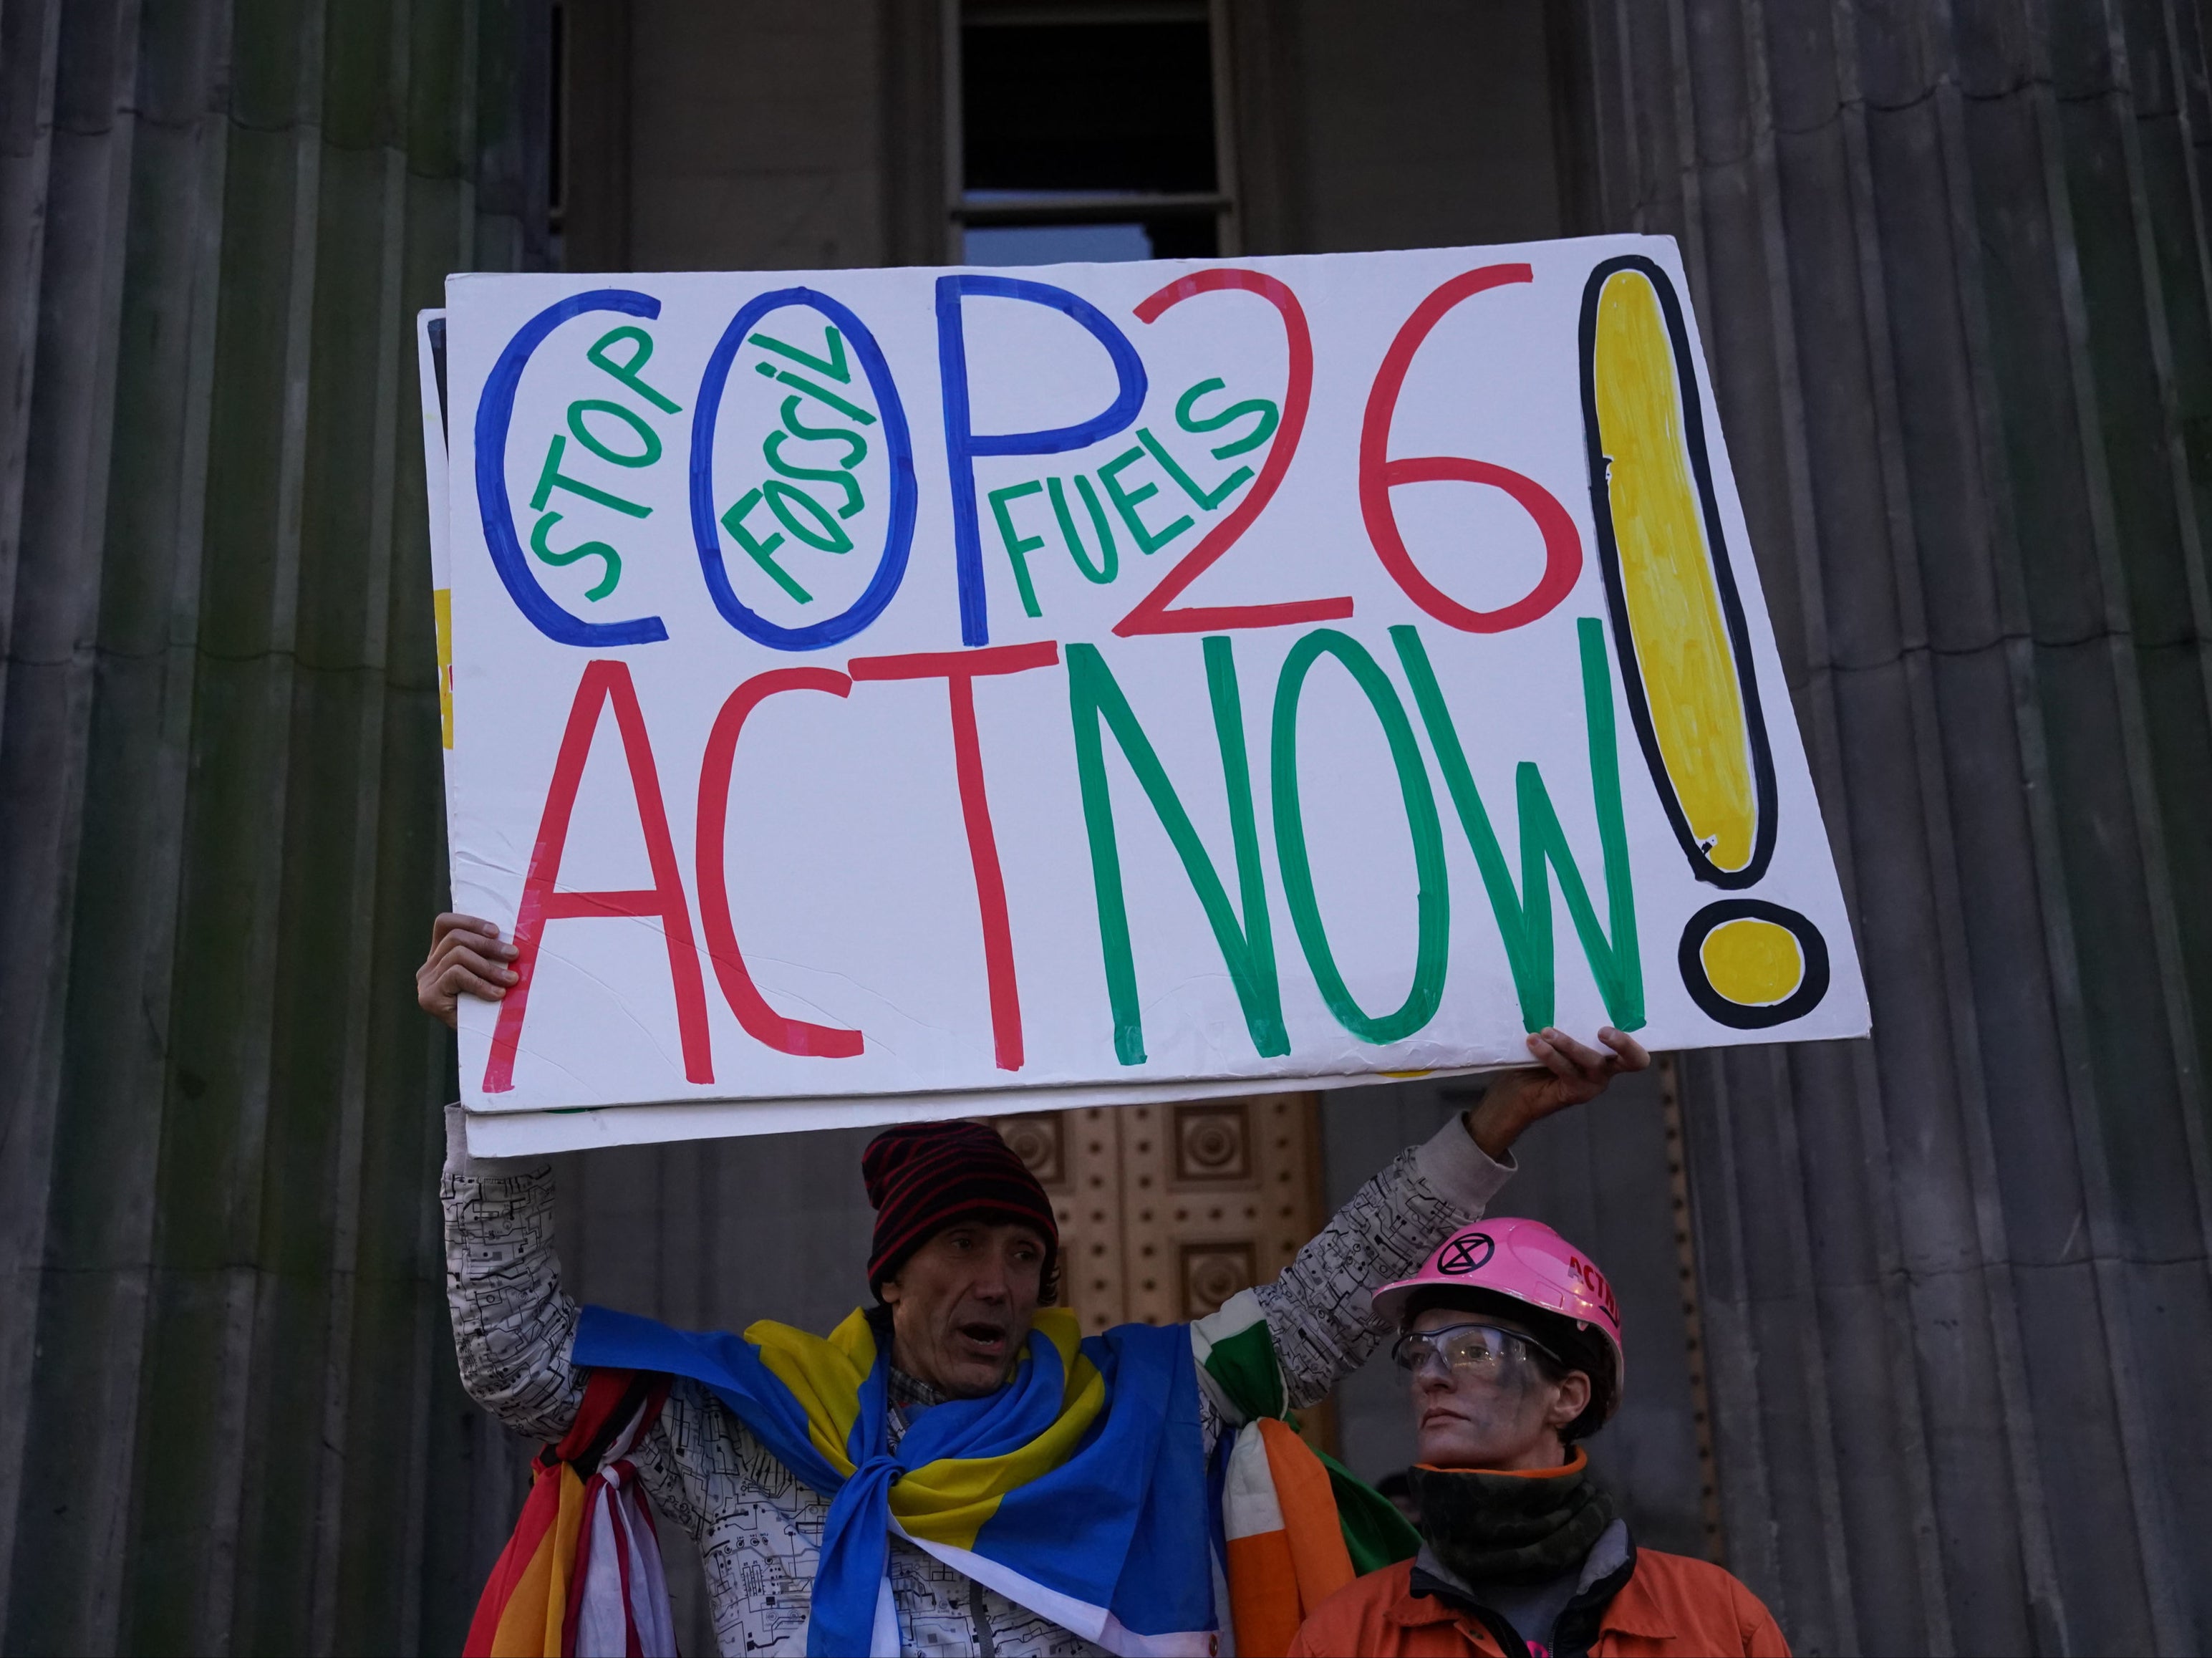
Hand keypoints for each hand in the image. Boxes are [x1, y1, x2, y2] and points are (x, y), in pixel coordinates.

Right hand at [416, 912, 517, 1029]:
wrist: (480, 1045)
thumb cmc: (489, 1007)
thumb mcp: (489, 975)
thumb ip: (489, 957)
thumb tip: (512, 940)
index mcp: (441, 956)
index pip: (445, 924)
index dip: (470, 922)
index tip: (497, 931)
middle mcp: (429, 967)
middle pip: (455, 938)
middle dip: (489, 945)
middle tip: (514, 955)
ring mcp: (426, 982)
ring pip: (457, 955)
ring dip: (490, 967)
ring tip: (511, 980)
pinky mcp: (429, 997)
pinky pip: (456, 975)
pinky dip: (480, 983)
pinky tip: (496, 994)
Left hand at [1464, 1026, 1651, 1160]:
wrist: (1516, 1092)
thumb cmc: (1538, 1057)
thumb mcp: (1555, 1036)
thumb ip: (1565, 1021)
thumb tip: (1558, 988)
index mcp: (1608, 1052)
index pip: (1635, 1047)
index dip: (1635, 1038)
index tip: (1615, 1022)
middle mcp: (1607, 1069)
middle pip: (1634, 1060)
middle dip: (1622, 1043)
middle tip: (1603, 1030)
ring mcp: (1593, 1083)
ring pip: (1591, 1060)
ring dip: (1568, 1043)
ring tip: (1546, 1031)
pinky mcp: (1576, 1093)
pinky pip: (1566, 1070)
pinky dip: (1550, 1054)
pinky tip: (1534, 1043)